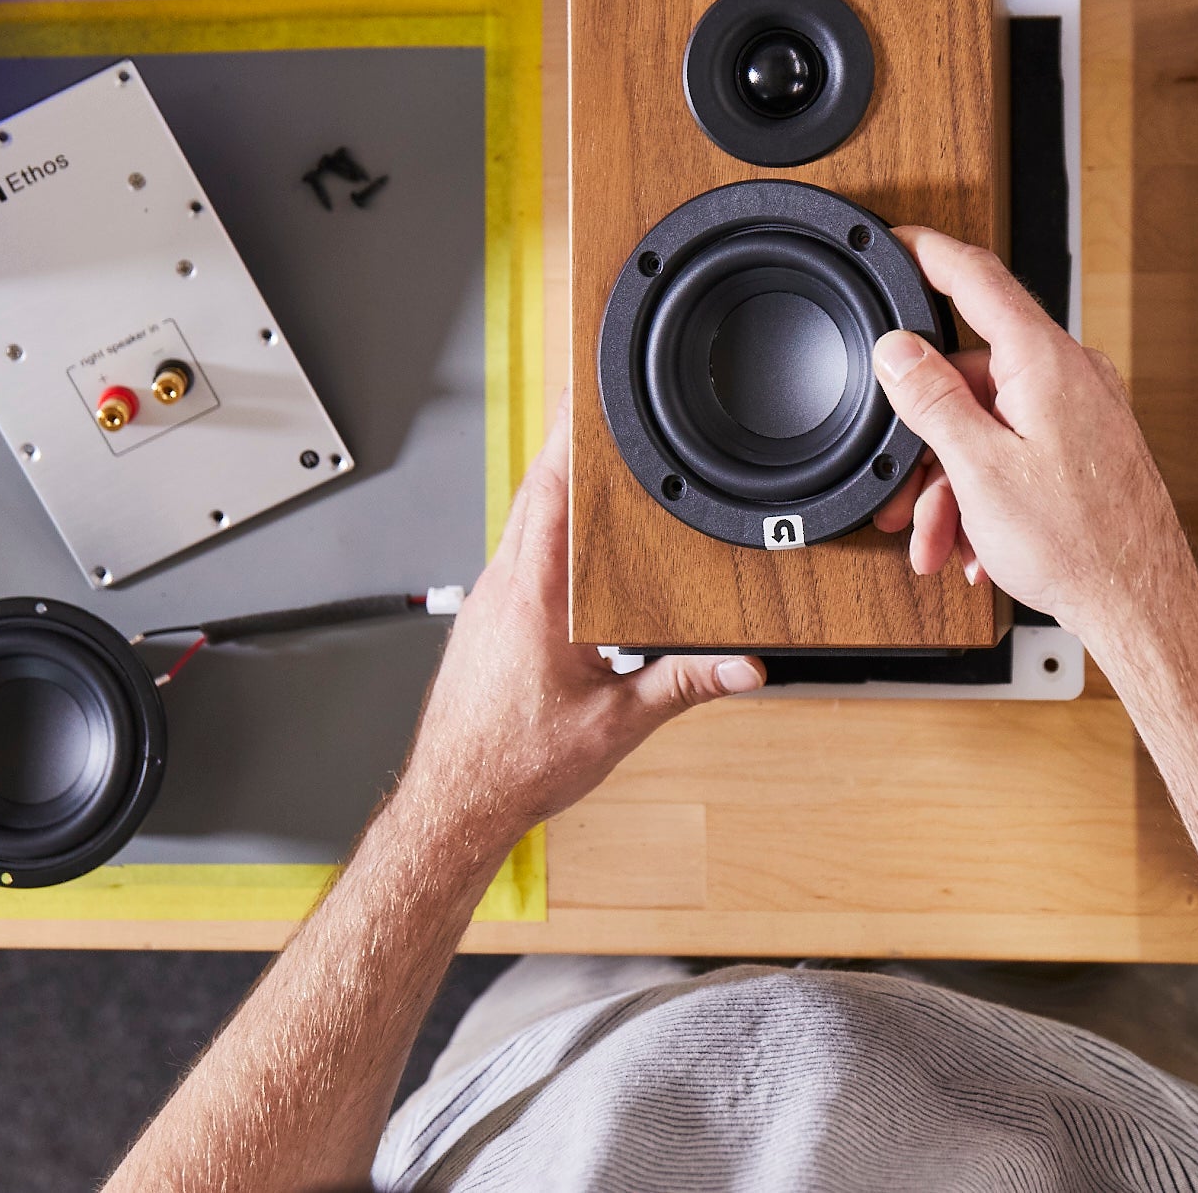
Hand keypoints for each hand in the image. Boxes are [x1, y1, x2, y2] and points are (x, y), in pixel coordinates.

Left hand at [392, 394, 762, 856]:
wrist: (455, 802)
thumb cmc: (515, 767)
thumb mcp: (617, 725)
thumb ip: (685, 687)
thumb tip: (743, 666)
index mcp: (535, 597)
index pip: (550, 490)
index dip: (571, 435)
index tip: (591, 395)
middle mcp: (502, 588)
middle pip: (534, 491)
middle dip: (570, 447)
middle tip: (602, 410)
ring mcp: (487, 601)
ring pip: (521, 523)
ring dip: (555, 489)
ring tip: (595, 463)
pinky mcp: (483, 620)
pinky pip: (515, 554)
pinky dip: (543, 531)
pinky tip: (569, 543)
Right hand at [867, 227, 1197, 648]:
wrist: (1139, 604)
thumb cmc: (1080, 544)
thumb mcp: (979, 469)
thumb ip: (932, 400)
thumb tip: (897, 350)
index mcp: (1044, 362)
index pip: (976, 278)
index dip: (928, 253)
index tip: (897, 242)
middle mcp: (1070, 375)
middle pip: (970, 374)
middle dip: (926, 436)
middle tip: (899, 485)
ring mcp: (1082, 410)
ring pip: (989, 422)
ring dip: (951, 482)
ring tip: (936, 537)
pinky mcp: (1086, 446)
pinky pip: (1018, 448)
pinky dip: (985, 490)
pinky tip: (973, 542)